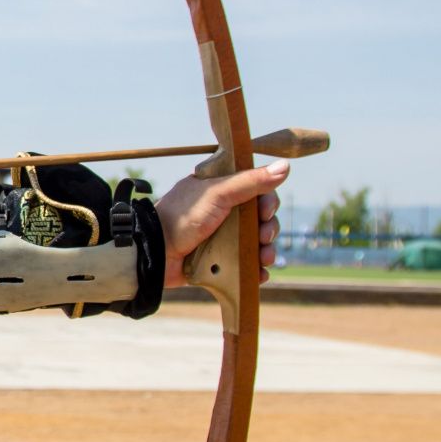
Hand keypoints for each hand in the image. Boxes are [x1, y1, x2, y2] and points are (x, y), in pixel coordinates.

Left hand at [154, 162, 288, 288]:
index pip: (256, 191)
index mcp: (220, 190)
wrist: (155, 253)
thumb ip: (250, 181)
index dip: (267, 201)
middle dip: (269, 228)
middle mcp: (222, 212)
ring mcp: (221, 237)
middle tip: (265, 237)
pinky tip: (260, 274)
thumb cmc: (182, 218)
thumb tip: (285, 167)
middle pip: (260, 218)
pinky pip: (245, 265)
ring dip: (266, 251)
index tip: (266, 211)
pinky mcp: (219, 260)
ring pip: (256, 243)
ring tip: (265, 260)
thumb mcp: (217, 194)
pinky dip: (255, 269)